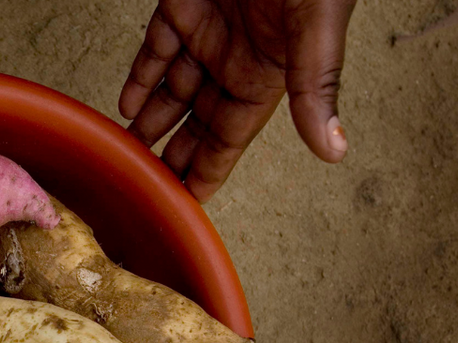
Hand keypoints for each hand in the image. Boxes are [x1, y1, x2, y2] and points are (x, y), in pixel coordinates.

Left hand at [119, 0, 354, 201]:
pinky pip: (156, 49)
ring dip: (149, 122)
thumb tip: (333, 151)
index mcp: (266, 78)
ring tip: (124, 154)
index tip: (184, 208)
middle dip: (171, 157)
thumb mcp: (316, 29)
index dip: (206, 173)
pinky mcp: (183, 6)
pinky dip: (140, 75)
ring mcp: (207, 34)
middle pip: (194, 124)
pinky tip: (126, 105)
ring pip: (170, 91)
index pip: (229, 141)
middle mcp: (234, 62)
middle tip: (143, 191)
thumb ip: (317, 87)